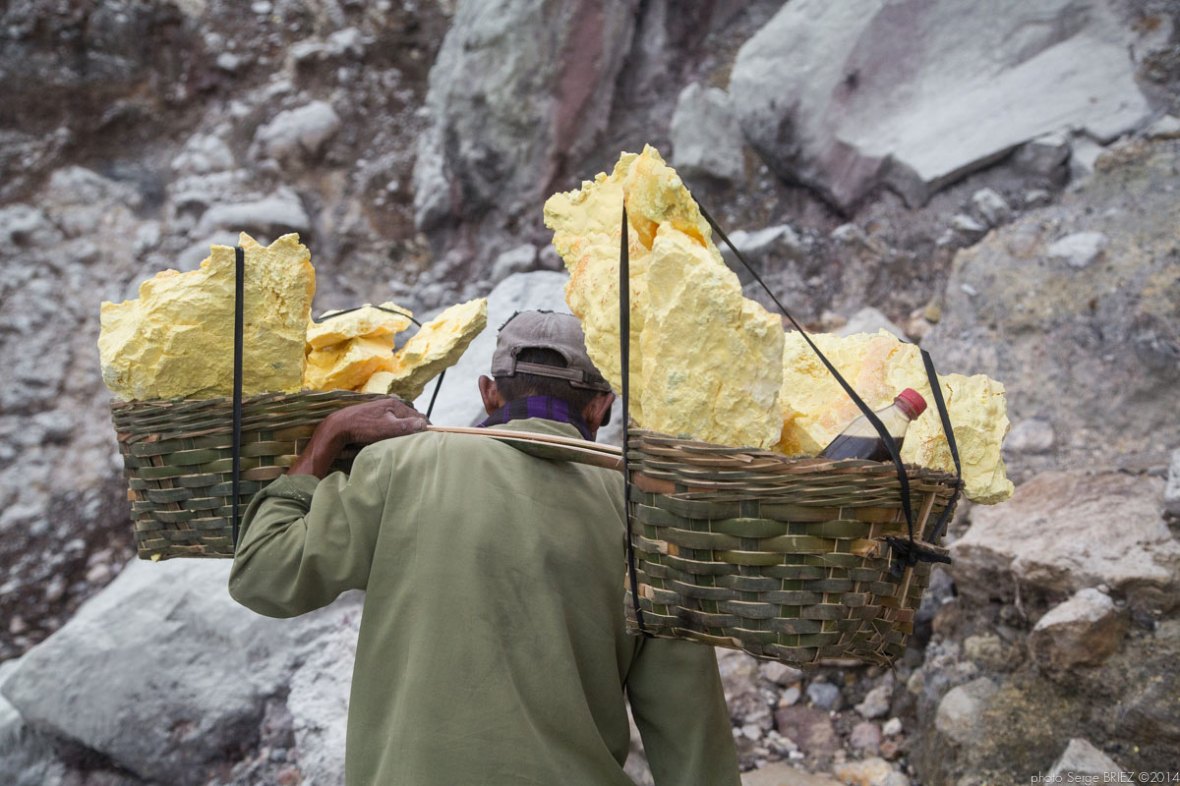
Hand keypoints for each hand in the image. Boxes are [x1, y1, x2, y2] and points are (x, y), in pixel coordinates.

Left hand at [289, 397, 427, 477]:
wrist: (338, 427)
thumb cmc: (363, 427)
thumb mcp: (387, 428)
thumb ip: (406, 426)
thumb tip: (424, 425)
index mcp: (396, 405)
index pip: (419, 417)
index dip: (425, 429)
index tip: (429, 440)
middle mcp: (391, 404)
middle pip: (411, 419)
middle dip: (416, 429)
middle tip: (419, 443)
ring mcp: (383, 410)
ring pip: (402, 421)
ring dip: (406, 431)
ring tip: (408, 442)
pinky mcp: (376, 416)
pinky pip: (393, 423)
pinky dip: (396, 430)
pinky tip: (394, 438)